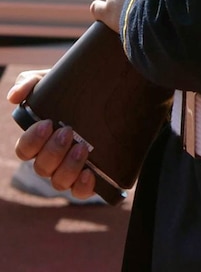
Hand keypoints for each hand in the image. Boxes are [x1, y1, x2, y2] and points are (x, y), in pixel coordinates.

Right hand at [8, 70, 96, 199]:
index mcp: (40, 139)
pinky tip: (91, 173)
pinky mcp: (93, 176)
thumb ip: (31, 82)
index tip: (47, 123)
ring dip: (68, 167)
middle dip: (53, 151)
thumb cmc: (75, 90)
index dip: (31, 141)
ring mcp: (71, 169)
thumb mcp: (54, 81)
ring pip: (59, 182)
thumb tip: (14, 97)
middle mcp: (53, 158)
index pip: (25, 150)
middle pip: (41, 167)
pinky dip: (83, 187)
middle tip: (68, 132)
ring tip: (83, 148)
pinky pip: (81, 192)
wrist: (114, 90)